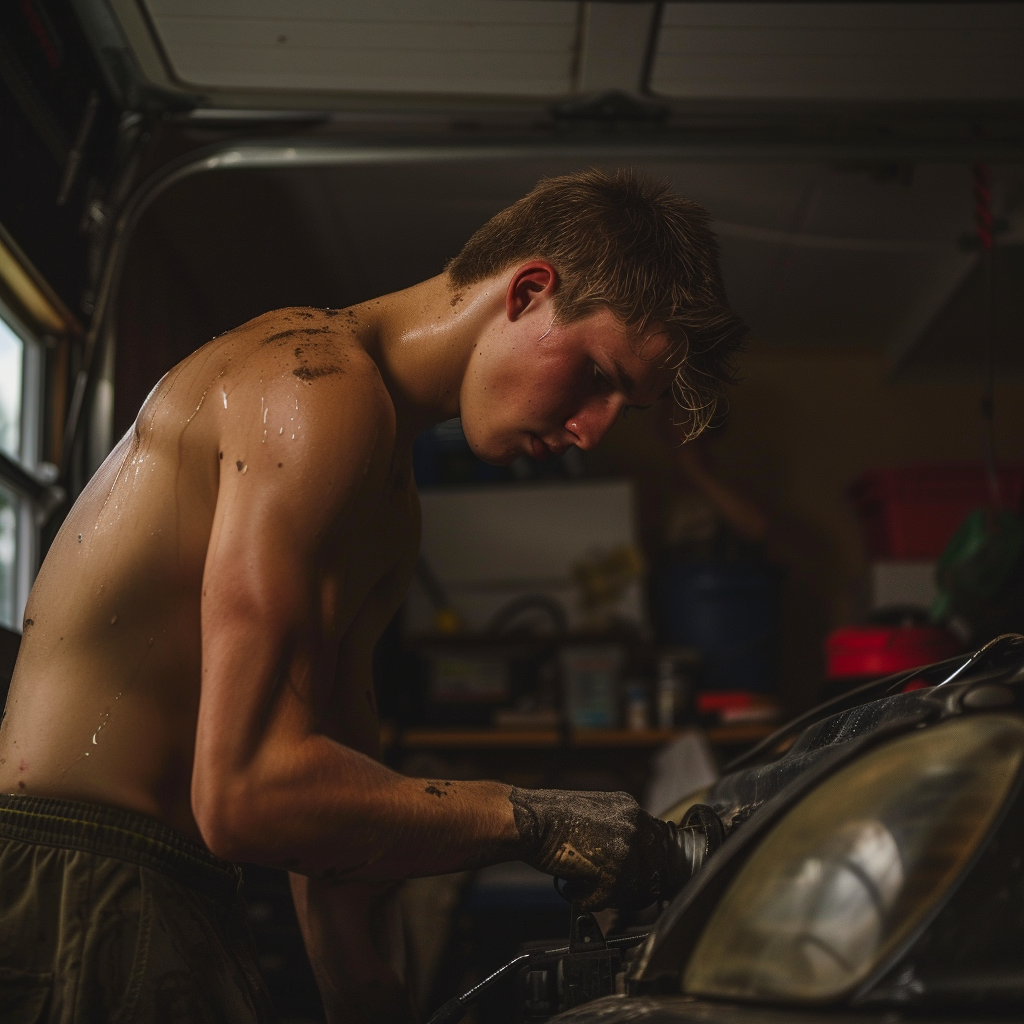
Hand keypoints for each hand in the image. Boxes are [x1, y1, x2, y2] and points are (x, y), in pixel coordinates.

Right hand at [509, 788, 688, 910]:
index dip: (644, 866)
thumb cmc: (551, 818)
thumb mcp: (594, 815)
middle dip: (630, 883)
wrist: (528, 819)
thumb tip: (629, 857)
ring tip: (585, 882)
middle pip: (652, 869)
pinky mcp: (614, 870)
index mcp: (630, 808)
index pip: (656, 845)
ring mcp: (626, 847)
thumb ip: (617, 832)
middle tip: (605, 885)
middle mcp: (634, 824)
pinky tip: (574, 885)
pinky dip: (590, 899)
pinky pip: (610, 899)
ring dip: (610, 892)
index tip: (636, 877)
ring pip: (634, 887)